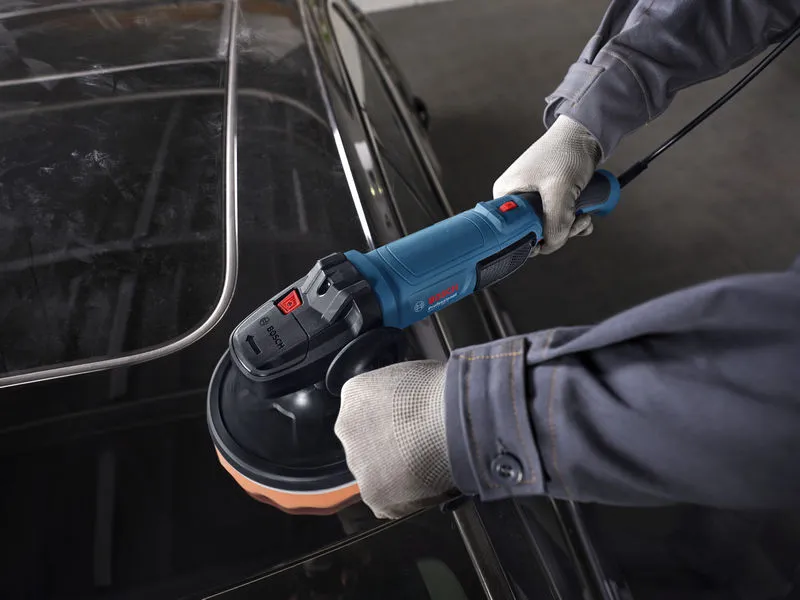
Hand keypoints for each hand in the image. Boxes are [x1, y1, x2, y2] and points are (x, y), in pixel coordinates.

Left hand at [334, 360, 455, 518]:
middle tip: (418, 447)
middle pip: (365, 444)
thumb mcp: (412, 374)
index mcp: (354, 394)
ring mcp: (358, 463)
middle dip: (388, 448)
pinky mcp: (374, 494)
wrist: (450, 420)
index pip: (364, 411)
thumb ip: (400, 393)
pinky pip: (388, 502)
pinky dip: (407, 498)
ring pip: (375, 474)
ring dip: (396, 474)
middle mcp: (347, 428)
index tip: (407, 424)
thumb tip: (412, 402)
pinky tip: (428, 484)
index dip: (389, 420)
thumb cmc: (440, 392)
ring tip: (428, 465)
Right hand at [493, 115, 600, 254]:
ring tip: (583, 216)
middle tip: (574, 222)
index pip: (513, 233)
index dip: (533, 239)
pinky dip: (574, 223)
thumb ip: (554, 223)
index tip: (553, 234)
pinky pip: (559, 221)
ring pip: (550, 228)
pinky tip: (585, 216)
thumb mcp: (559, 191)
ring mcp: (533, 200)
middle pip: (533, 232)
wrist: (586, 133)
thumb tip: (552, 245)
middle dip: (558, 233)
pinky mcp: (550, 199)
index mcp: (506, 197)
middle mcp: (516, 200)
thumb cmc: (566, 152)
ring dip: (570, 228)